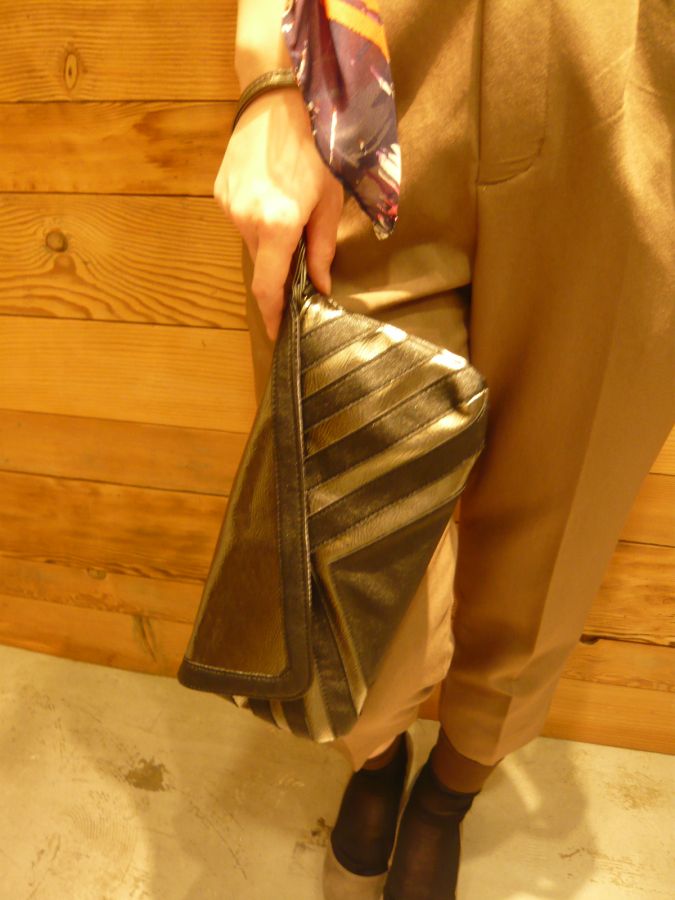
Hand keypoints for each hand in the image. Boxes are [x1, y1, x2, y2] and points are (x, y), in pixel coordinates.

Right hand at [214, 88, 343, 340]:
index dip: (272, 315)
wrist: (277, 98)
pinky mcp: (220, 192)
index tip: (276, 333)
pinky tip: (271, 194)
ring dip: (270, 240)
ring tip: (288, 210)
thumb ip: (323, 248)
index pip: (269, 288)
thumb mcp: (331, 200)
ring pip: (251, 242)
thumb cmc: (315, 147)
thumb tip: (320, 286)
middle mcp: (247, 221)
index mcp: (278, 226)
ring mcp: (229, 206)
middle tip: (300, 253)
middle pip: (262, 264)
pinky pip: (241, 219)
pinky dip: (257, 219)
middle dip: (280, 267)